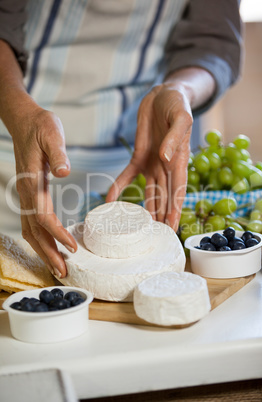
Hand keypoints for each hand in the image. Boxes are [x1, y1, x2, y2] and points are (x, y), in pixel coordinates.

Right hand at [11, 106, 76, 277]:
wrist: (25, 121)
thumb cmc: (40, 126)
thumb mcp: (52, 134)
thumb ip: (57, 153)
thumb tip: (64, 172)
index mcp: (32, 182)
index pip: (43, 216)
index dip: (57, 233)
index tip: (72, 247)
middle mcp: (26, 193)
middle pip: (34, 231)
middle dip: (48, 253)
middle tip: (64, 272)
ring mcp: (26, 195)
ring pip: (31, 230)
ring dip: (44, 250)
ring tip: (58, 267)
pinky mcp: (30, 194)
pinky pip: (32, 223)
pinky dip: (41, 238)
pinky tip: (51, 246)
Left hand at [106, 83, 192, 230]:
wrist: (163, 94)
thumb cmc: (177, 104)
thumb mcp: (181, 117)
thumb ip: (174, 138)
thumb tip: (166, 159)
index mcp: (179, 160)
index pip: (178, 190)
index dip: (175, 209)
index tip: (172, 227)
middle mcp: (166, 166)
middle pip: (163, 196)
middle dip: (160, 216)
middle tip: (154, 236)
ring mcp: (152, 163)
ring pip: (148, 192)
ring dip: (144, 209)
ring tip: (137, 227)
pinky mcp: (138, 156)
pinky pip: (127, 176)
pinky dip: (119, 188)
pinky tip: (109, 200)